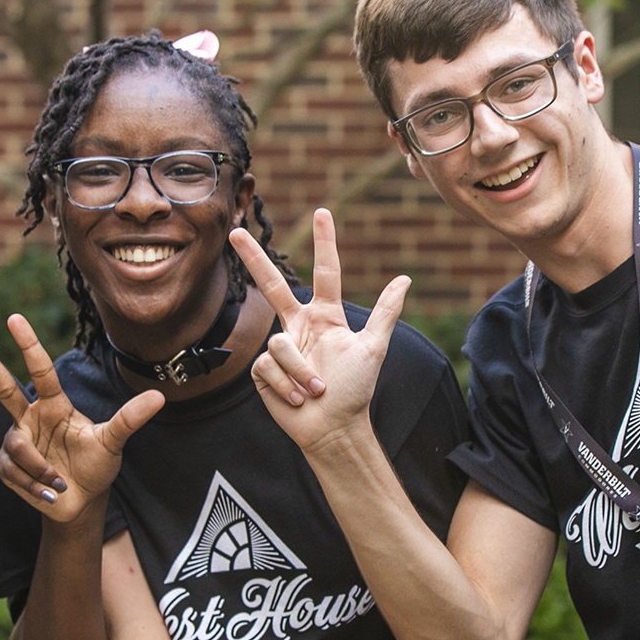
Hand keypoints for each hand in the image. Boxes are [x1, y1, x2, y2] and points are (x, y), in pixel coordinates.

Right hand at [0, 313, 162, 522]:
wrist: (81, 503)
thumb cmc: (97, 466)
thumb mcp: (113, 441)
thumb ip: (130, 418)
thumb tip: (160, 397)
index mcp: (55, 405)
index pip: (41, 371)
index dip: (28, 346)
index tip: (15, 319)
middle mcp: (31, 417)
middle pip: (3, 387)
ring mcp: (17, 440)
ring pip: (18, 447)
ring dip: (41, 469)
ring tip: (61, 482)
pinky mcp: (7, 465)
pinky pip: (15, 471)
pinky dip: (36, 485)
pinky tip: (49, 491)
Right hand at [228, 209, 406, 452]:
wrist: (333, 428)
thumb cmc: (356, 390)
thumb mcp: (373, 348)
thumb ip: (385, 312)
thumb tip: (405, 278)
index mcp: (326, 317)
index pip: (324, 272)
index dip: (324, 242)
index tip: (323, 212)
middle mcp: (299, 326)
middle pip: (271, 285)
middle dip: (253, 258)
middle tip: (235, 231)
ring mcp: (280, 347)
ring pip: (280, 344)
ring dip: (301, 372)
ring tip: (316, 391)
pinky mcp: (264, 370)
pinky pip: (269, 365)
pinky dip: (287, 383)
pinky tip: (297, 398)